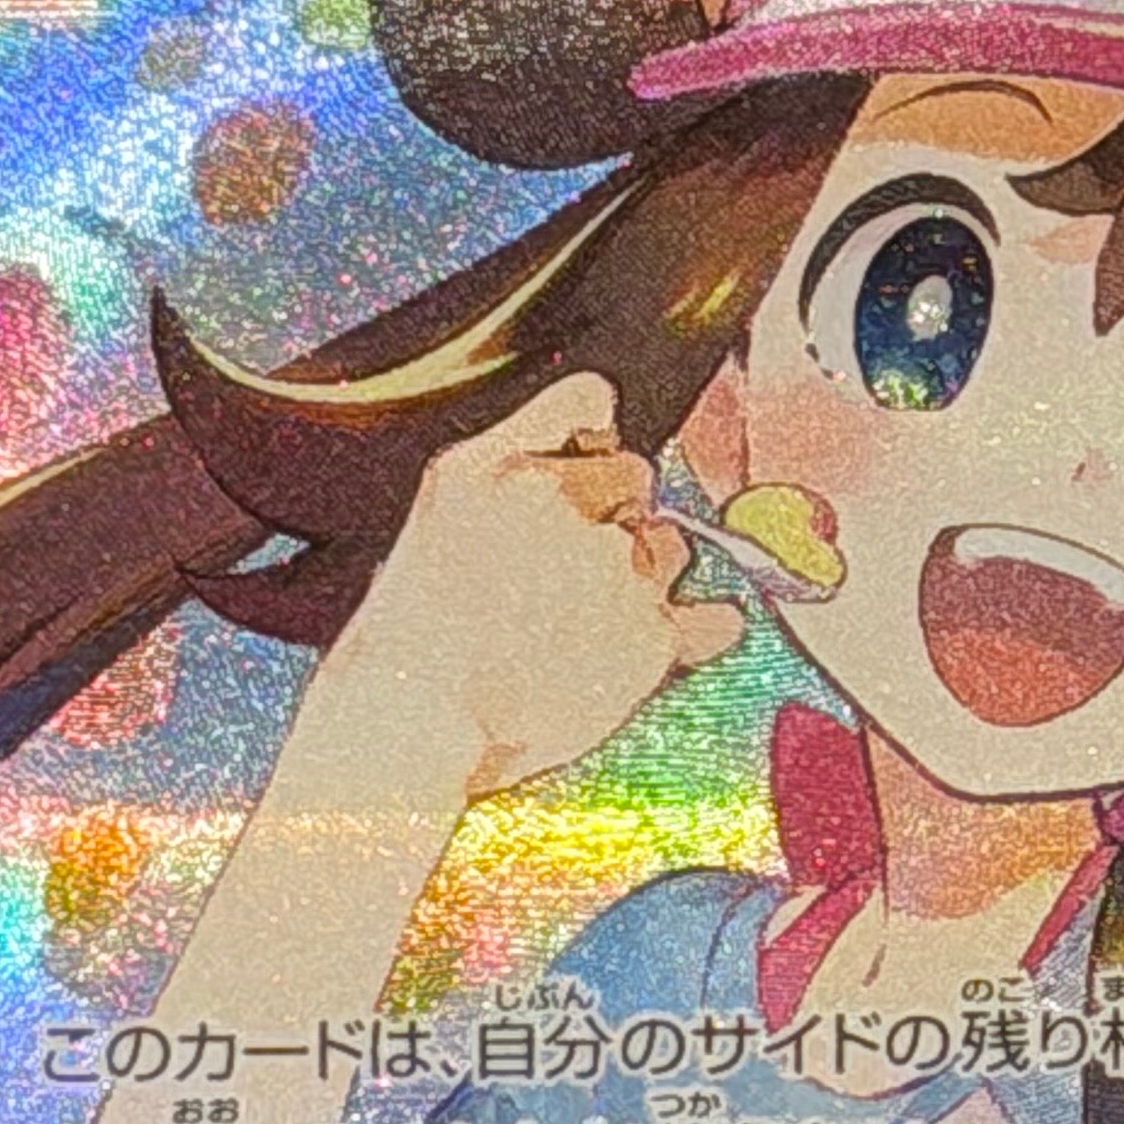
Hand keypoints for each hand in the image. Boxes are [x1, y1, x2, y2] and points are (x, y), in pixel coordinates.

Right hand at [310, 373, 745, 806]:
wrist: (410, 723)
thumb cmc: (413, 631)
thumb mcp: (442, 509)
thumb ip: (521, 458)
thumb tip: (608, 438)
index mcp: (501, 466)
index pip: (591, 400)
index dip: (597, 437)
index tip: (587, 467)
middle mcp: (562, 504)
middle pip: (639, 478)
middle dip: (615, 519)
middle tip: (560, 580)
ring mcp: (613, 568)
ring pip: (669, 547)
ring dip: (642, 577)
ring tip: (578, 626)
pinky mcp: (650, 635)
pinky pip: (712, 616)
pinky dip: (697, 630)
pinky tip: (643, 647)